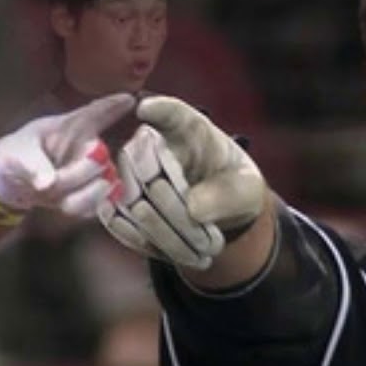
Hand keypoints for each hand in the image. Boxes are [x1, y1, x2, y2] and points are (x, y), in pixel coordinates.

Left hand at [0, 92, 134, 217]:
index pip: (95, 112)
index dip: (113, 106)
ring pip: (104, 183)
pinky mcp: (92, 193)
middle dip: (80, 173)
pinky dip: (81, 207)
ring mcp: (92, 170)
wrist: (11, 184)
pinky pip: (99, 203)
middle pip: (99, 157)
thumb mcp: (18, 155)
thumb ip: (34, 166)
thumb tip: (49, 183)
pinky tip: (64, 204)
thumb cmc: (16, 156)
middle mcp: (87, 146)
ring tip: (56, 196)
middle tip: (55, 181)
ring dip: (81, 195)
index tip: (128, 99)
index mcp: (69, 126)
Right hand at [99, 96, 265, 268]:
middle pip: (145, 171)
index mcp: (189, 129)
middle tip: (210, 243)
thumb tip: (193, 209)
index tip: (146, 109)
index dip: (156, 110)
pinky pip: (119, 222)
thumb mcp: (247, 190)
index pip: (170, 114)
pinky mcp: (118, 203)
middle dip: (176, 212)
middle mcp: (151, 144)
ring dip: (165, 235)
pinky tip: (175, 254)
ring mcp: (129, 174)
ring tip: (201, 255)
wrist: (217, 211)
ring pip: (131, 203)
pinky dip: (147, 244)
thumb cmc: (233, 187)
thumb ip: (228, 195)